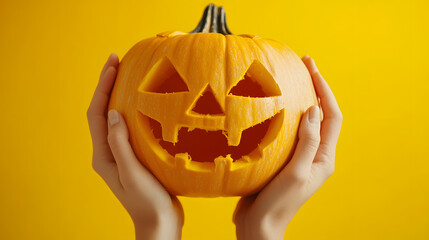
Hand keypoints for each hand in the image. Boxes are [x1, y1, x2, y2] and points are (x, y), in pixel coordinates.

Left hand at [87, 54, 183, 239]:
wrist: (160, 223)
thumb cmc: (147, 201)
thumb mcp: (132, 172)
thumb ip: (120, 143)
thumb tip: (113, 112)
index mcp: (103, 155)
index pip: (97, 114)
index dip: (102, 87)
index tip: (113, 64)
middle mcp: (108, 152)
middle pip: (103, 112)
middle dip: (108, 86)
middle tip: (118, 62)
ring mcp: (121, 154)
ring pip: (117, 118)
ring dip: (120, 95)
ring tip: (130, 75)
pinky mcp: (135, 156)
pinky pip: (131, 127)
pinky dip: (135, 110)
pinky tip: (147, 103)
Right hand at [233, 56, 342, 239]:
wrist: (259, 225)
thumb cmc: (279, 203)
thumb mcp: (296, 172)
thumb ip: (307, 142)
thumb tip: (313, 109)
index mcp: (323, 157)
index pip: (331, 117)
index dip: (324, 91)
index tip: (312, 69)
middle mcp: (314, 154)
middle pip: (319, 115)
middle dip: (315, 88)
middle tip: (303, 64)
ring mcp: (298, 156)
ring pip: (303, 121)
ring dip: (299, 98)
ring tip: (290, 78)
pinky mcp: (282, 158)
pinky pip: (286, 130)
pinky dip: (283, 114)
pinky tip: (271, 105)